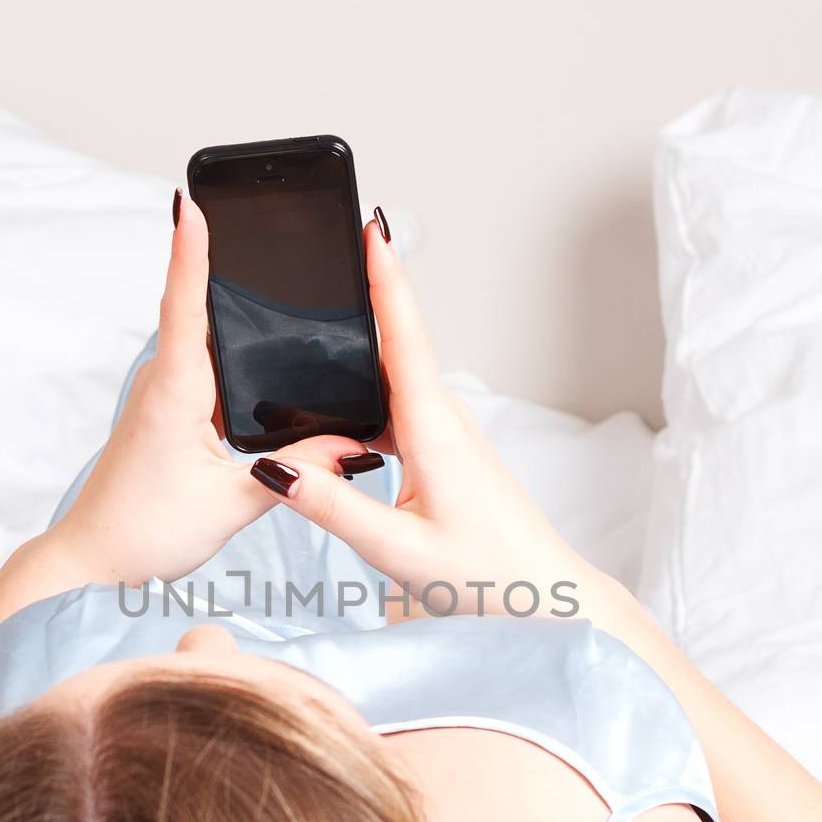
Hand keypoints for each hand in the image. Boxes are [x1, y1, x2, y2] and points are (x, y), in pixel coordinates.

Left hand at [48, 191, 370, 586]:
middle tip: (257, 219)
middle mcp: (164, 384)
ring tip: (272, 272)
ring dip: (233, 312)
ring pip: (205, 341)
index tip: (193, 204)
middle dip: (229, 266)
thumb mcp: (236, 503)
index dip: (191, 252)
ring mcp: (163, 397)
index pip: (184, 306)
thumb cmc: (145, 533)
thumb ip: (299, 469)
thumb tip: (353, 446)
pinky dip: (232, 353)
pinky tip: (262, 354)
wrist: (95, 562)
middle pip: (200, 309)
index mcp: (176, 393)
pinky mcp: (168, 415)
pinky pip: (204, 369)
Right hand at [257, 219, 590, 615]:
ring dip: (364, 341)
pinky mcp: (444, 451)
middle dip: (363, 292)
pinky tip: (341, 394)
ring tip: (320, 305)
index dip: (386, 280)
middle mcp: (443, 421)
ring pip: (395, 375)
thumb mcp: (397, 550)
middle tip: (325, 246)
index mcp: (432, 432)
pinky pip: (398, 403)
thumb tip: (279, 466)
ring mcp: (446, 434)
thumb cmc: (484, 576)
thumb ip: (334, 508)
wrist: (542, 594)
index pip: (405, 338)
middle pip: (396, 343)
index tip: (371, 227)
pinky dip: (368, 387)